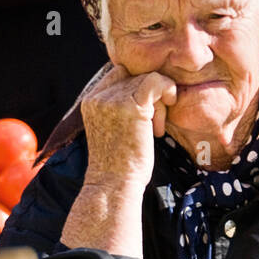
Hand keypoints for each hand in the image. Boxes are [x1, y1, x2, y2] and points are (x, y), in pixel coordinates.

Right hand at [81, 64, 176, 189]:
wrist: (114, 185)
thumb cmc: (119, 165)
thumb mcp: (113, 129)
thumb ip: (120, 107)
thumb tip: (147, 91)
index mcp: (90, 100)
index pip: (119, 74)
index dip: (137, 88)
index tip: (144, 115)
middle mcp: (98, 96)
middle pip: (134, 76)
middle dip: (149, 98)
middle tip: (152, 126)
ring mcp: (113, 99)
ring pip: (147, 79)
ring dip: (159, 102)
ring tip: (155, 129)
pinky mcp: (131, 104)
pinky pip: (156, 81)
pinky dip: (167, 91)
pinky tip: (166, 113)